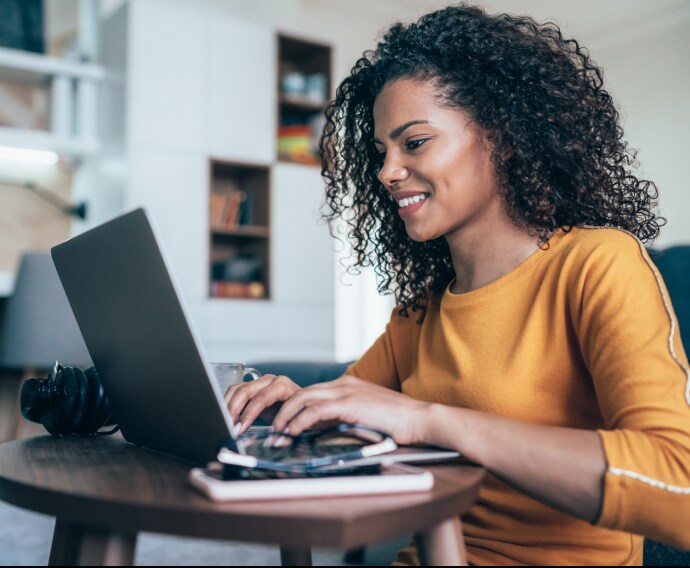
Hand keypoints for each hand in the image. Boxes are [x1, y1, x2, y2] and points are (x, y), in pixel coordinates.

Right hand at [224, 374, 299, 432]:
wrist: (303, 406)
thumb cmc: (301, 412)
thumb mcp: (297, 420)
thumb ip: (286, 428)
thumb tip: (276, 441)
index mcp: (283, 386)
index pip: (261, 398)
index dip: (249, 414)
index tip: (240, 428)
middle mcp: (270, 381)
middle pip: (245, 391)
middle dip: (234, 411)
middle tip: (229, 427)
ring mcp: (259, 382)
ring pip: (237, 390)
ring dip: (228, 407)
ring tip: (225, 424)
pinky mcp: (251, 387)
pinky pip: (234, 392)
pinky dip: (227, 404)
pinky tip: (226, 417)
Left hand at [271, 375, 431, 445]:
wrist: (421, 418)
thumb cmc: (397, 422)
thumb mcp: (365, 416)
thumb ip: (344, 417)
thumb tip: (320, 430)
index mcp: (347, 385)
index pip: (311, 393)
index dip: (292, 408)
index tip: (280, 425)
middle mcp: (344, 383)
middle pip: (301, 393)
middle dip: (282, 411)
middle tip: (271, 430)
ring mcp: (347, 391)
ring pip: (303, 398)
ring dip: (285, 418)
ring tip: (276, 435)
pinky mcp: (350, 403)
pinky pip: (315, 410)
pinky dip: (299, 422)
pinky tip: (292, 433)